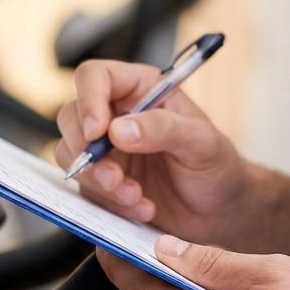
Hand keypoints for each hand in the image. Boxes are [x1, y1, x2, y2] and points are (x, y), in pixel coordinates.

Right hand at [54, 60, 252, 243]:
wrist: (218, 212)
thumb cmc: (216, 167)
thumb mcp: (201, 143)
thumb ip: (163, 129)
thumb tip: (118, 130)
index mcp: (140, 90)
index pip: (95, 77)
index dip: (88, 100)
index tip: (97, 132)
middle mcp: (116, 115)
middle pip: (71, 117)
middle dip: (88, 152)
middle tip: (115, 177)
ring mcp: (106, 150)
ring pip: (71, 155)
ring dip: (98, 181)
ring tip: (136, 197)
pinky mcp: (101, 181)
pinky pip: (85, 188)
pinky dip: (108, 202)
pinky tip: (140, 208)